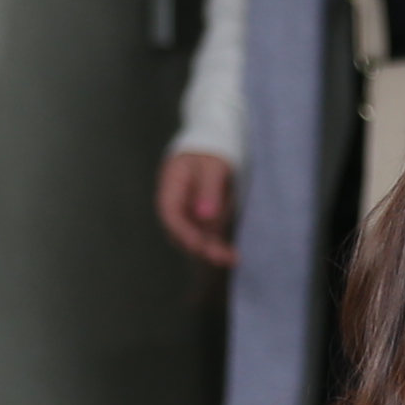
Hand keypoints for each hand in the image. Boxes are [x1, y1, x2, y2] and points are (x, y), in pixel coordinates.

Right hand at [155, 145, 238, 268]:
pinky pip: (209, 236)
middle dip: (201, 248)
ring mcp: (190, 214)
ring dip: (212, 250)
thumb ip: (209, 189)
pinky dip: (219, 245)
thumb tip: (204, 216)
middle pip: (182, 233)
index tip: (201, 246)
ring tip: (232, 258)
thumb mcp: (212, 165)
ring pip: (197, 238)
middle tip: (224, 258)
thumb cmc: (210, 151)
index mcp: (171, 188)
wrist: (214, 145)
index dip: (184, 234)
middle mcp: (177, 206)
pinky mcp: (204, 220)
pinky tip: (233, 255)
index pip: (171, 216)